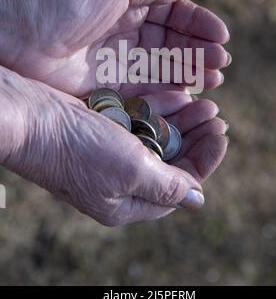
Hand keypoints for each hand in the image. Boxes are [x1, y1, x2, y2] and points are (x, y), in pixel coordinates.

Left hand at [0, 0, 229, 97]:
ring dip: (190, 72)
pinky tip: (190, 92)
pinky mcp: (108, 87)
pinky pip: (145, 90)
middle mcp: (126, 32)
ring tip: (215, 78)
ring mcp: (118, 61)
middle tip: (221, 62)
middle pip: (172, 43)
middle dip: (199, 51)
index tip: (221, 36)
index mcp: (129, 2)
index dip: (199, 25)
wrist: (18, 32)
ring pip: (163, 68)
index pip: (173, 14)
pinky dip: (169, 92)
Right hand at [0, 66, 227, 225]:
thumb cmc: (77, 148)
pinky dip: (159, 111)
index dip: (205, 161)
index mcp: (127, 202)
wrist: (29, 117)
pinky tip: (178, 97)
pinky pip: (139, 123)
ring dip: (181, 122)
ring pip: (157, 140)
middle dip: (195, 138)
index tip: (222, 133)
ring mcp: (108, 155)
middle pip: (170, 162)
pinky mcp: (101, 130)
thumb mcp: (130, 170)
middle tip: (216, 115)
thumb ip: (167, 186)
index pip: (180, 187)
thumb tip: (198, 199)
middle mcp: (119, 181)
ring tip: (204, 103)